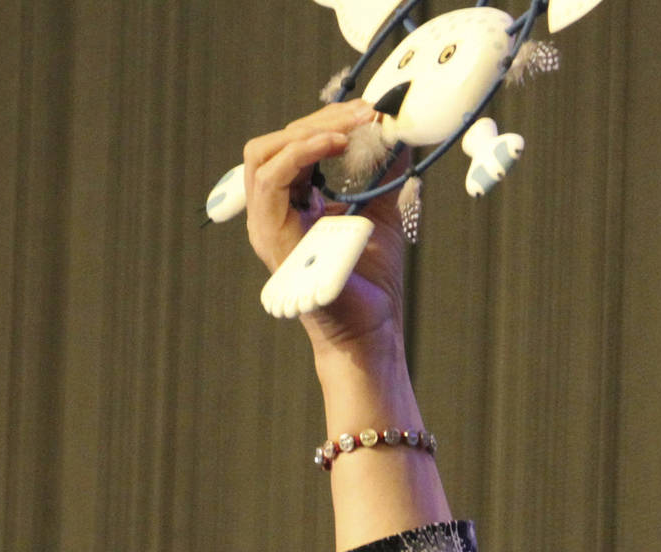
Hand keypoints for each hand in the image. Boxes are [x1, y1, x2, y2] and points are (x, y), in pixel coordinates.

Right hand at [242, 101, 407, 362]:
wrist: (372, 330)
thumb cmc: (373, 283)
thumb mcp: (381, 213)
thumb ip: (382, 174)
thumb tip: (396, 134)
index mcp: (291, 204)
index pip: (292, 147)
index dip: (326, 122)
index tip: (367, 112)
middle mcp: (272, 212)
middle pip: (274, 143)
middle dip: (319, 119)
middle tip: (364, 112)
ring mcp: (266, 225)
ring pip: (264, 154)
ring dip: (309, 131)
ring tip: (351, 125)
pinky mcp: (272, 236)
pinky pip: (271, 180)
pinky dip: (302, 153)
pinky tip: (336, 144)